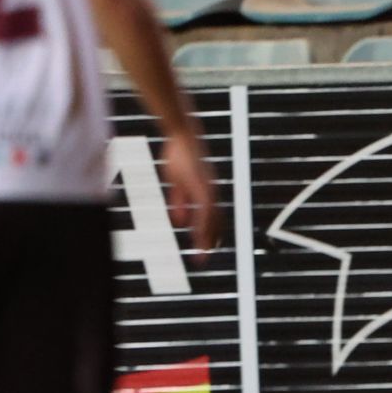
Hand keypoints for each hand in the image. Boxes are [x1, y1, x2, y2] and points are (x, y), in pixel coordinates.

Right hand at [162, 131, 220, 258]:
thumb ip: (179, 203)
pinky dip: (203, 223)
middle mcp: (211, 192)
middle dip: (210, 240)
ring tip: (202, 253)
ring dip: (207, 236)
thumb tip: (179, 223)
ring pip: (212, 218)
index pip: (211, 218)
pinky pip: (205, 209)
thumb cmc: (179, 156)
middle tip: (205, 257)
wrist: (182, 135)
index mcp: (206, 192)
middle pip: (215, 221)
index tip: (204, 249)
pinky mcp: (202, 185)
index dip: (208, 233)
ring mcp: (208, 188)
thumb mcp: (176, 183)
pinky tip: (199, 235)